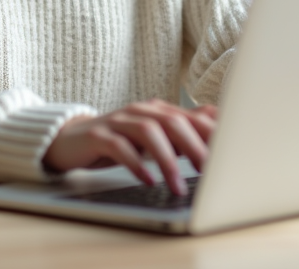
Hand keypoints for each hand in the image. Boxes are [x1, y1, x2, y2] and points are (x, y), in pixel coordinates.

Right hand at [42, 99, 217, 195]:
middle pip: (173, 122)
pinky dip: (135, 163)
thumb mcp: (154, 135)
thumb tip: (218, 118)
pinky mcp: (98, 135)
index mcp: (157, 111)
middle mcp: (140, 111)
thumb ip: (183, 127)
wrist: (70, 139)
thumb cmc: (118, 139)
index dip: (211, 133)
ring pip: (148, 132)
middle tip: (209, 172)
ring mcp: (118, 121)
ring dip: (166, 160)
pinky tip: (147, 180)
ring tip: (177, 186)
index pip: (190, 117)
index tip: (229, 155)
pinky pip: (118, 146)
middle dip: (194, 147)